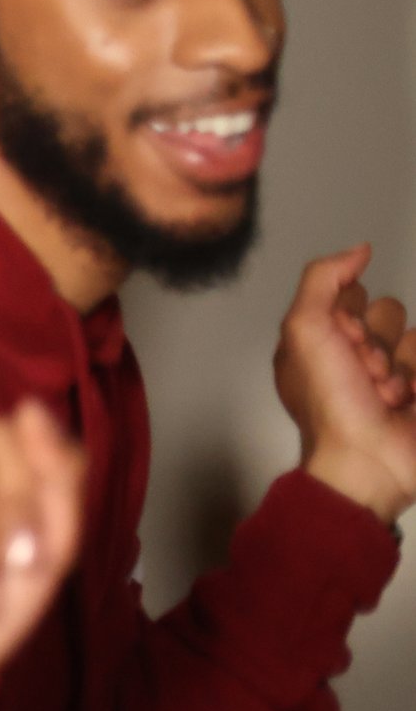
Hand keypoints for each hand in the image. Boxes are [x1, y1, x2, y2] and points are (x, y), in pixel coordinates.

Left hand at [277, 245, 415, 522]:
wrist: (365, 461)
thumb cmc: (328, 399)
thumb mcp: (305, 328)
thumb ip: (324, 278)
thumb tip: (360, 250)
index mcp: (320, 336)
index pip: (351, 294)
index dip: (349, 315)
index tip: (341, 342)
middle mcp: (355, 352)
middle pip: (388, 311)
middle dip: (377, 342)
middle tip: (363, 375)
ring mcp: (393, 375)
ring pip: (415, 338)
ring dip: (401, 368)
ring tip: (384, 397)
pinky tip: (405, 406)